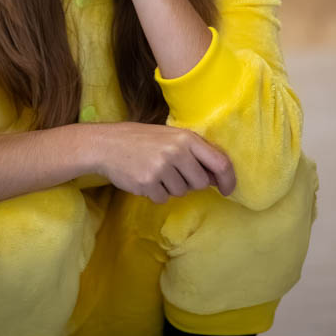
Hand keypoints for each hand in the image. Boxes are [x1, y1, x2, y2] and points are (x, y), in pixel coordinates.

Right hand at [94, 121, 235, 202]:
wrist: (107, 144)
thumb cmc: (141, 139)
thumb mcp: (170, 137)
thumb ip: (194, 153)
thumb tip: (215, 178)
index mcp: (186, 137)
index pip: (220, 162)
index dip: (228, 179)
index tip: (228, 190)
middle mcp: (176, 151)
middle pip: (200, 182)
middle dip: (190, 182)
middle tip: (172, 171)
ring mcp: (162, 168)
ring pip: (182, 192)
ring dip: (171, 187)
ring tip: (155, 170)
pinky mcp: (148, 183)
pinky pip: (163, 198)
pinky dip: (156, 192)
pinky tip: (145, 177)